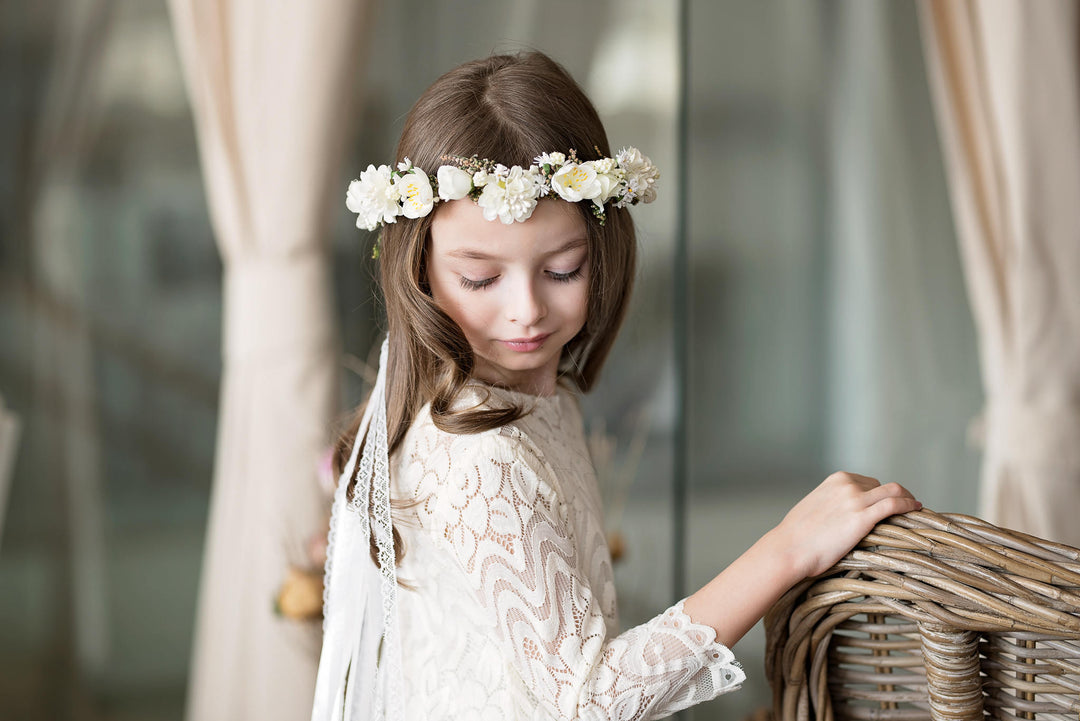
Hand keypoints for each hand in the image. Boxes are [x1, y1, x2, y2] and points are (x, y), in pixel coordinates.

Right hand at [773, 472, 920, 578]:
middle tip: (907, 507)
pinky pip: (893, 505)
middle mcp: (847, 485)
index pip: (868, 482)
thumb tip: (841, 515)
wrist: (788, 549)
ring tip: (916, 509)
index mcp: (835, 480)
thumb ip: (831, 504)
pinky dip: (908, 505)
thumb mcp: (814, 507)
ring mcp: (856, 500)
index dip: (881, 493)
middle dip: (896, 495)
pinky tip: (916, 510)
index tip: (889, 502)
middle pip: (882, 486)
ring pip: (893, 491)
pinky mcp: (862, 518)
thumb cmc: (796, 536)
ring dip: (908, 498)